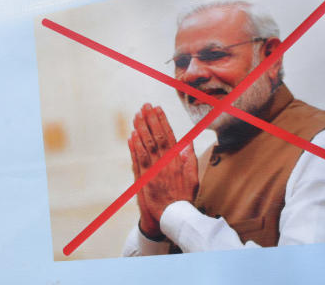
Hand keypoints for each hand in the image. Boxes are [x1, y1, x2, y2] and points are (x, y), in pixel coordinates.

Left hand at [129, 103, 197, 237]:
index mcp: (176, 162)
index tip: (157, 108)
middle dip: (149, 120)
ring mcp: (153, 170)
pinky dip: (134, 147)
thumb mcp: (193, 178)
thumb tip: (188, 142)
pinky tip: (131, 136)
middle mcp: (164, 164)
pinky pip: (138, 159)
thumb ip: (190, 159)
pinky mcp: (144, 178)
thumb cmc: (183, 198)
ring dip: (140, 129)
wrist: (172, 218)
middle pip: (155, 137)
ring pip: (145, 146)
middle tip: (144, 106)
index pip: (168, 136)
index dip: (162, 121)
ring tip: (136, 115)